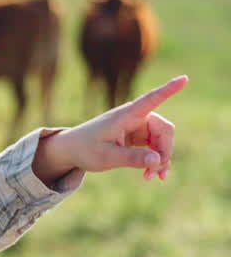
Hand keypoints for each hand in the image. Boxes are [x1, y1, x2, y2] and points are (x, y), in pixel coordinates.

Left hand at [34, 75, 186, 183]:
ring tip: (153, 177)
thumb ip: (131, 158)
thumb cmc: (85, 149)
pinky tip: (151, 175)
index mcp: (126, 115)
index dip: (169, 90)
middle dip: (165, 151)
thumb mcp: (106, 157)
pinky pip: (155, 146)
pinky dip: (155, 160)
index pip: (151, 99)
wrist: (71, 150)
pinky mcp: (138, 136)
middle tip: (156, 173)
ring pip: (162, 140)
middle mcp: (135, 117)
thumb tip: (157, 161)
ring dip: (161, 159)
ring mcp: (138, 126)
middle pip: (164, 130)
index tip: (184, 79)